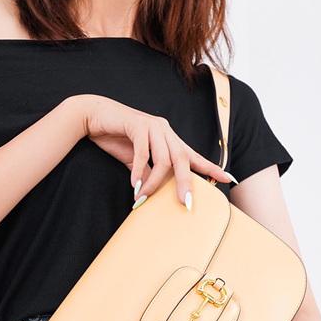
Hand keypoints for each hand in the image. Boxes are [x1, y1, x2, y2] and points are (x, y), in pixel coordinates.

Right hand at [69, 94, 234, 205]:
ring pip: (163, 159)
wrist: (93, 116)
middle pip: (183, 160)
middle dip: (186, 183)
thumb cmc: (116, 138)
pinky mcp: (137, 125)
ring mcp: (153, 126)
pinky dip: (138, 171)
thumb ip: (148, 173)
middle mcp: (166, 130)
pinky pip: (143, 153)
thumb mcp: (136, 161)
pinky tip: (133, 185)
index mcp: (169, 139)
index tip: (227, 179)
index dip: (211, 168)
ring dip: (153, 183)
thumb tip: (154, 191)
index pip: (194, 156)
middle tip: (186, 204)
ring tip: (142, 199)